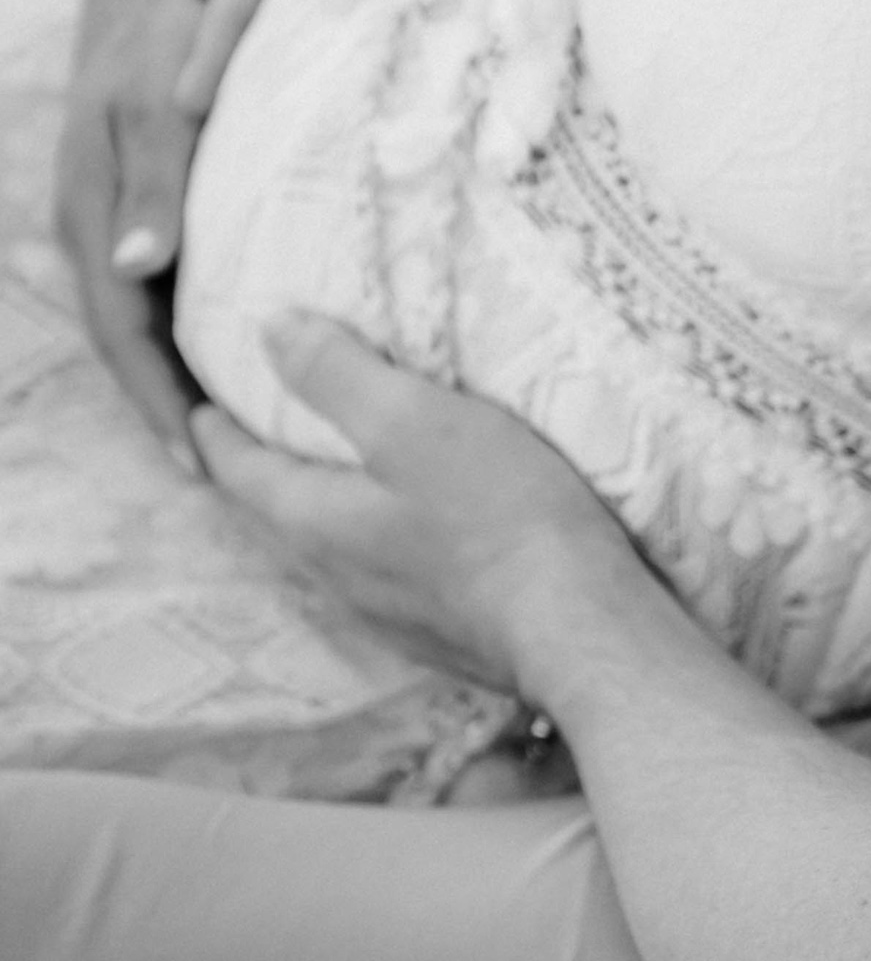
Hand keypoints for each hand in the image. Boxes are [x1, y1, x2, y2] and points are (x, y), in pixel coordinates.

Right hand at [55, 0, 280, 446]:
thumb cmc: (168, 27)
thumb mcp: (160, 97)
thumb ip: (153, 178)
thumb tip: (137, 269)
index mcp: (92, 211)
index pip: (120, 330)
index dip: (156, 398)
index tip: (200, 461)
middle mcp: (98, 221)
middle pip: (128, 338)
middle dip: (167, 405)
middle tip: (228, 473)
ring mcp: (118, 208)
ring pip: (143, 312)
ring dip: (178, 370)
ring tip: (236, 430)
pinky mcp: (147, 190)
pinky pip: (160, 278)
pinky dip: (187, 320)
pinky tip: (232, 345)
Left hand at [190, 316, 644, 702]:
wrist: (578, 624)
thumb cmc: (500, 514)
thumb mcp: (415, 422)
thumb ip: (339, 375)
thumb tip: (272, 331)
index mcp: (314, 525)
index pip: (239, 473)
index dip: (216, 432)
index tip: (202, 404)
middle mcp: (337, 578)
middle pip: (279, 513)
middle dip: (267, 467)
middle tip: (267, 423)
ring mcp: (388, 613)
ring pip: (333, 546)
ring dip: (325, 501)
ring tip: (340, 462)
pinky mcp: (441, 629)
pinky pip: (386, 569)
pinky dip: (379, 531)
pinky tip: (416, 519)